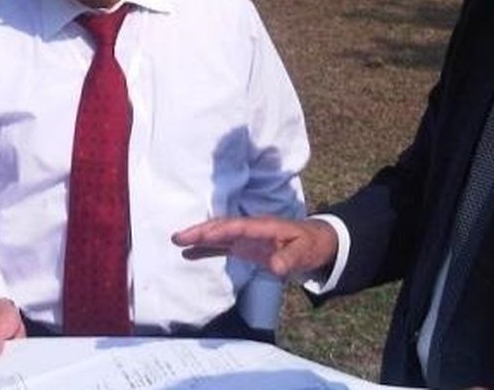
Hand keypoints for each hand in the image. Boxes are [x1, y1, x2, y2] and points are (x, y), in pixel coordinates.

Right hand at [171, 216, 337, 279]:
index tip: (200, 236)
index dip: (218, 230)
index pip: (236, 226)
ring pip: (218, 234)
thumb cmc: (310, 245)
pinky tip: (189, 253)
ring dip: (198, 238)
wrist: (317, 242)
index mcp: (262, 226)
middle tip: (177, 237)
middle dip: (200, 231)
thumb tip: (275, 267)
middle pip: (221, 227)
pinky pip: (221, 246)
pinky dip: (205, 248)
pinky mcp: (245, 246)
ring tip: (176, 242)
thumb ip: (289, 258)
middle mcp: (250, 228)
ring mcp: (246, 237)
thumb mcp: (304, 252)